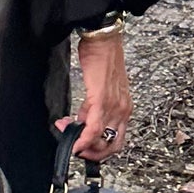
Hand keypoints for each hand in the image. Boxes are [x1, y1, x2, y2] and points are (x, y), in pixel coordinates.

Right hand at [59, 31, 131, 161]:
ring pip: (102, 140)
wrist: (103, 38)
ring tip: (69, 139)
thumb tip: (81, 121)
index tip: (83, 147)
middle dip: (91, 154)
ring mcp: (114, 106)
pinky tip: (73, 143)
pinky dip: (83, 139)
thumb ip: (93, 107)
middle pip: (111, 146)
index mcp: (124, 107)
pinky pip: (94, 127)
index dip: (99, 150)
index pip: (116, 140)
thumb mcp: (101, 88)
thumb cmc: (103, 58)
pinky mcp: (101, 99)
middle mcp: (123, 110)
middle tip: (75, 149)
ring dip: (84, 147)